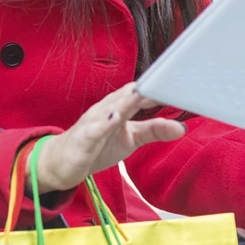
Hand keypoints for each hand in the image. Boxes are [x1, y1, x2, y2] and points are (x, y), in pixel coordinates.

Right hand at [34, 83, 185, 192]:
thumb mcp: (131, 138)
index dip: (159, 87)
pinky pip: (93, 131)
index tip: (179, 83)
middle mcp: (106, 109)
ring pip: (110, 109)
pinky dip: (103, 125)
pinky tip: (113, 119)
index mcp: (119, 106)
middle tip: (166, 82)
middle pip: (128, 95)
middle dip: (146, 89)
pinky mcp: (82, 140)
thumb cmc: (98, 144)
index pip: (141, 91)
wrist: (62, 162)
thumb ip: (154, 130)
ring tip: (140, 94)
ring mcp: (93, 123)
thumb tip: (182, 127)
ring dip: (125, 101)